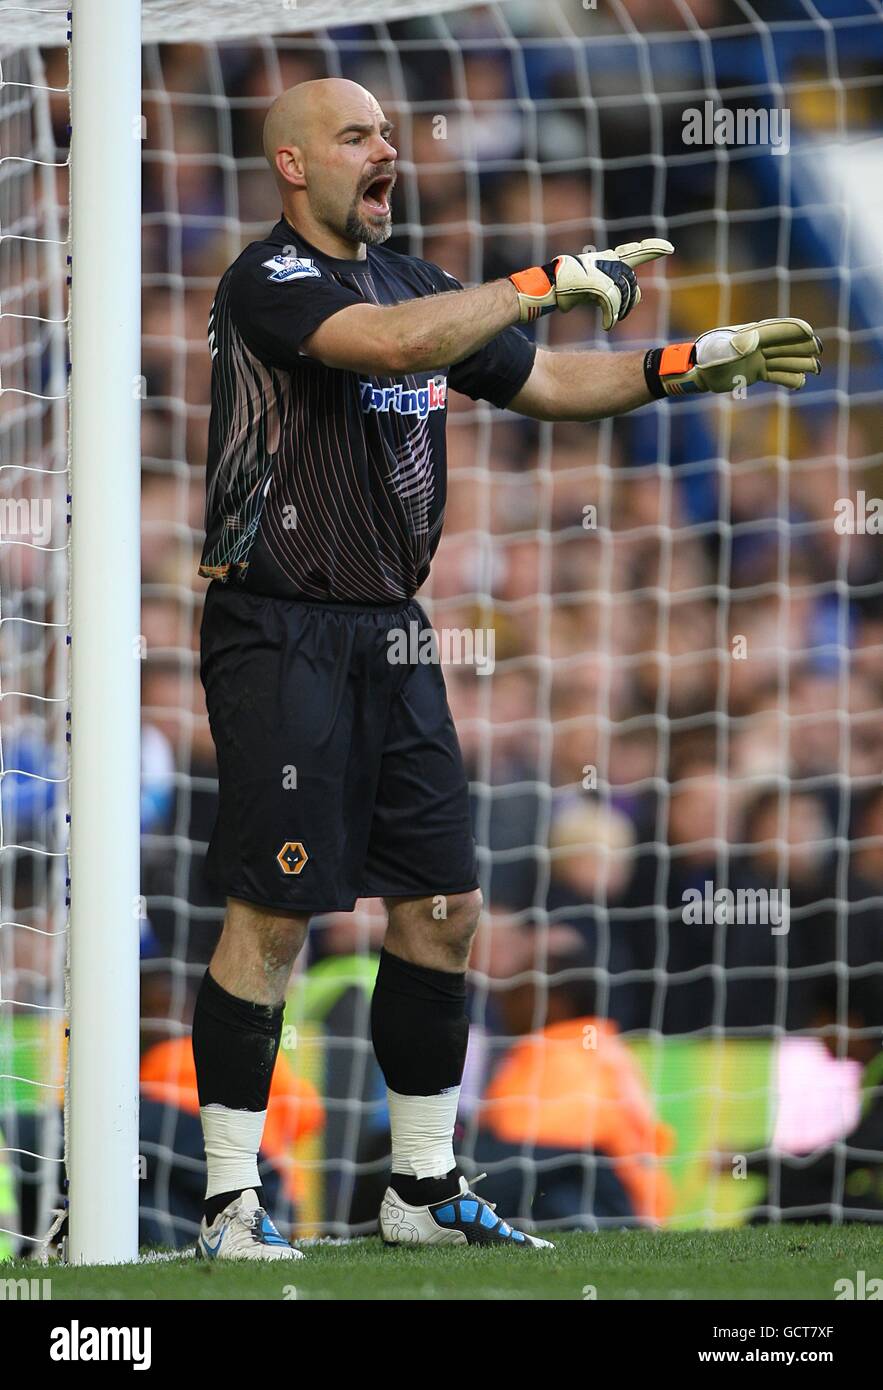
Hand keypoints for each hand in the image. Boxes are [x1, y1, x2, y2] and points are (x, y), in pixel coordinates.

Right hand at [510, 238, 673, 328]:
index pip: (633, 252)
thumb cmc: (564, 289)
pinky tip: (606, 326)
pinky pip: (613, 303)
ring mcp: (602, 271)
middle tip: (617, 315)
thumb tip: (627, 298)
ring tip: (610, 319)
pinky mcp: (597, 283)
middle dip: (630, 303)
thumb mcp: (588, 285)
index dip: (652, 249)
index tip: (669, 248)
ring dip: (620, 312)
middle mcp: (607, 261)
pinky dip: (611, 317)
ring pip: (625, 294)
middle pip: (632, 283)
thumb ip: (607, 286)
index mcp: (606, 259)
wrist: (545, 287)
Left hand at [651, 318, 822, 395]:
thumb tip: (753, 341)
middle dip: (802, 347)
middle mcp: (758, 345)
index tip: (810, 334)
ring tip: (816, 368)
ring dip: (799, 363)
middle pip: (786, 344)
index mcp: (753, 334)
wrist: (696, 372)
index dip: (794, 331)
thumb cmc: (707, 358)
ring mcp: (758, 358)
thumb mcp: (720, 350)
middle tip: (818, 351)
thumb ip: (736, 345)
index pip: (778, 330)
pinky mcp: (755, 372)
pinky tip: (801, 383)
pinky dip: (788, 378)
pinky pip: (776, 374)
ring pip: (784, 360)